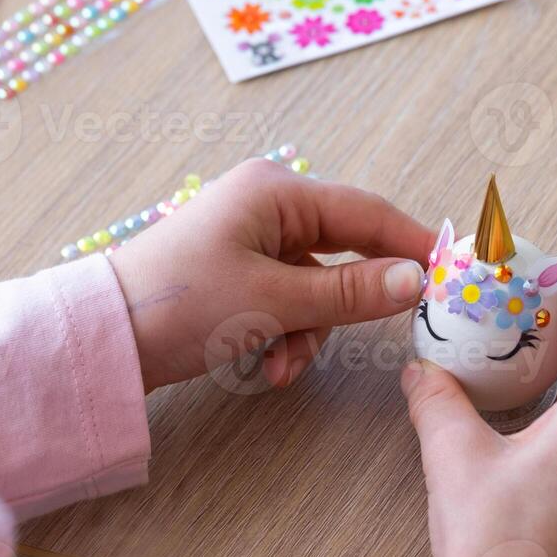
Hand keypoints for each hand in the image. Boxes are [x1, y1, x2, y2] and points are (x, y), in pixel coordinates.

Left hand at [109, 158, 433, 392]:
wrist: (105, 338)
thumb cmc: (183, 305)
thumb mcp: (274, 301)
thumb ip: (350, 291)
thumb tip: (415, 279)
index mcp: (276, 192)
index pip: (366, 212)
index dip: (412, 243)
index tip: (452, 273)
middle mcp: (267, 205)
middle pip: (343, 250)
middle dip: (344, 304)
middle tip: (368, 334)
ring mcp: (250, 238)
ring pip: (317, 284)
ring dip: (310, 329)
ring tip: (283, 364)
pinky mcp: (236, 271)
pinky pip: (286, 298)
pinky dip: (285, 332)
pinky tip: (269, 364)